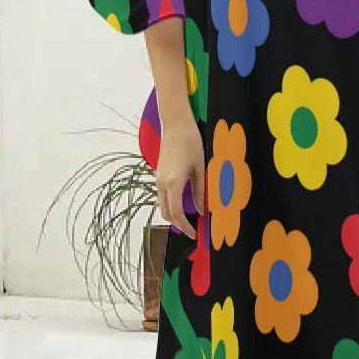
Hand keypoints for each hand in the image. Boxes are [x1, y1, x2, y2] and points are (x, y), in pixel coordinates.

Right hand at [155, 114, 205, 238]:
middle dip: (178, 224)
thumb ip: (200, 192)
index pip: (176, 214)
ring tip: (187, 219)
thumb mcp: (200, 169)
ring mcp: (158, 179)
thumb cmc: (191, 143)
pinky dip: (170, 205)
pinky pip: (161, 196)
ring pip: (162, 205)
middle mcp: (162, 183)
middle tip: (191, 230)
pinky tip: (182, 204)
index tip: (194, 234)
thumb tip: (201, 211)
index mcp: (173, 183)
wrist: (176, 125)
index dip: (185, 227)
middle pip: (166, 213)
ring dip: (173, 215)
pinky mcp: (158, 174)